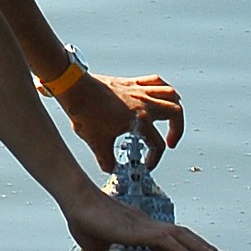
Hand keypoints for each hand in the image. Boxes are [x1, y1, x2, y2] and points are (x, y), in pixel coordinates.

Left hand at [59, 70, 184, 170]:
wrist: (72, 86)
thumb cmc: (84, 111)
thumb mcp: (96, 142)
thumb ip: (107, 161)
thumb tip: (111, 169)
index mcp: (139, 119)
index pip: (157, 144)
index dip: (154, 160)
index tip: (145, 165)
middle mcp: (143, 102)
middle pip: (175, 112)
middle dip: (178, 130)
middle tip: (170, 142)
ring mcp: (138, 90)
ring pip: (170, 93)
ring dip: (174, 107)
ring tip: (170, 120)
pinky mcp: (130, 82)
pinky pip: (155, 81)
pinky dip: (162, 89)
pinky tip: (157, 99)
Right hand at [61, 179, 224, 250]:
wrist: (76, 201)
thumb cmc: (84, 219)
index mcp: (138, 228)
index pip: (164, 246)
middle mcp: (146, 225)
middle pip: (182, 236)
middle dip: (202, 248)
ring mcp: (145, 226)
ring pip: (181, 235)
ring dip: (201, 247)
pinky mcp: (140, 229)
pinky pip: (167, 239)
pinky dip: (181, 248)